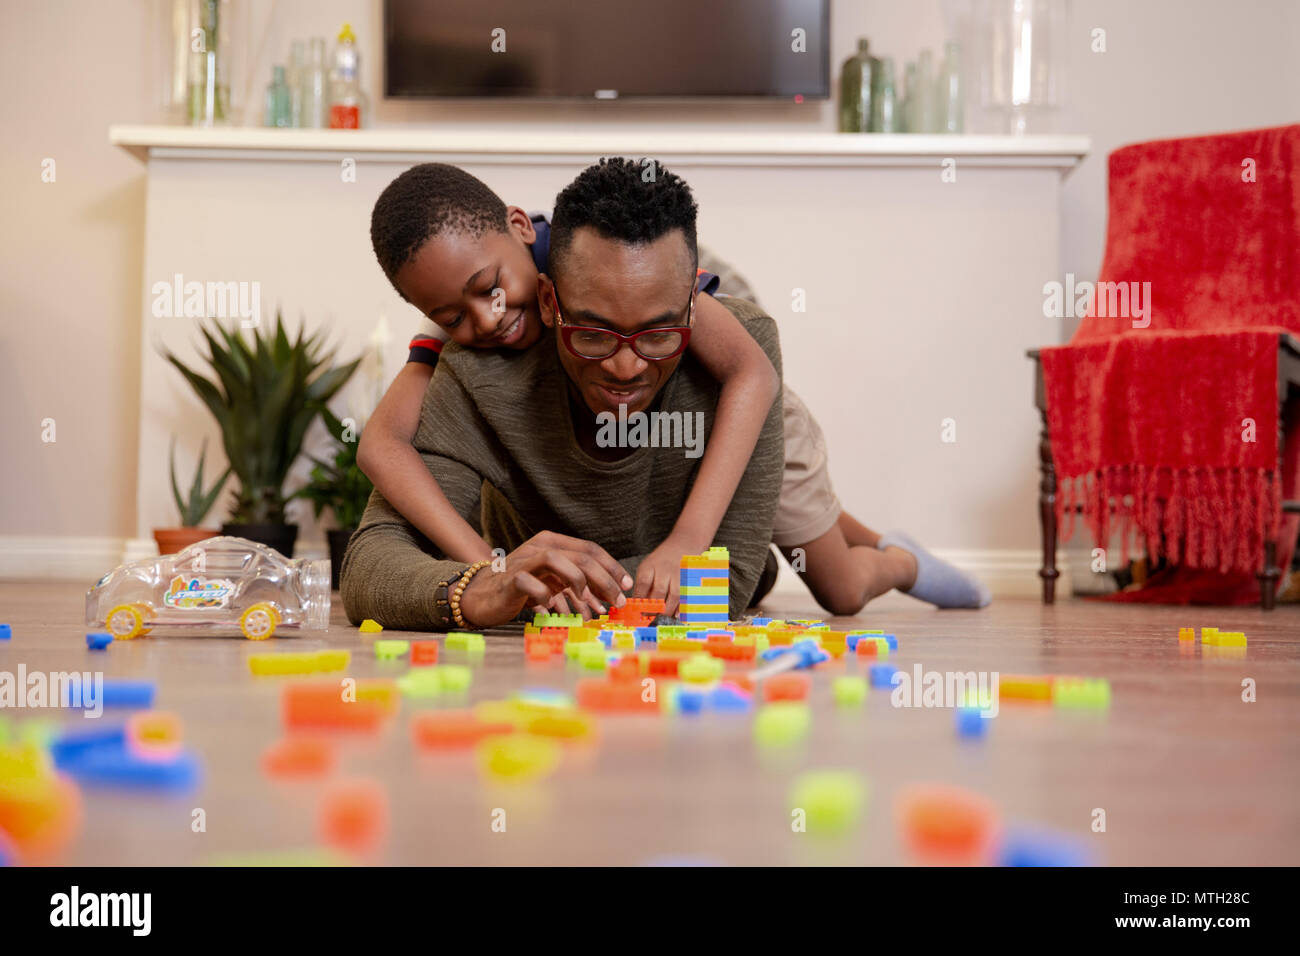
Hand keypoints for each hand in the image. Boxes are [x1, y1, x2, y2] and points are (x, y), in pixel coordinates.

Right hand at [459, 531, 631, 627]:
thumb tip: (608, 602)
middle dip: (604, 579)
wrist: (483, 596)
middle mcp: (539, 547)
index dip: (612, 567)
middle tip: (616, 600)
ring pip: (556, 560)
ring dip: (578, 582)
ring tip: (586, 601)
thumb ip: (579, 589)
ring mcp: (524, 561)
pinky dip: (545, 596)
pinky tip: (551, 608)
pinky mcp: (510, 579)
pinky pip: (531, 584)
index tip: (627, 585)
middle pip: (580, 555)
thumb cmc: (523, 589)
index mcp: (553, 543)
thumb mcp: (555, 584)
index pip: (590, 549)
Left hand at [634, 535, 700, 616]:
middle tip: (647, 621)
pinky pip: (686, 597)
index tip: (636, 614)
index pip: (643, 584)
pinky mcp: (690, 581)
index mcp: (650, 566)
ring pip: (674, 597)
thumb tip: (636, 607)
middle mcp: (665, 570)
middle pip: (659, 592)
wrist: (684, 544)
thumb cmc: (662, 561)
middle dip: (652, 610)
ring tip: (661, 621)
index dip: (639, 601)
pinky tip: (677, 616)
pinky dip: (682, 608)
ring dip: (667, 611)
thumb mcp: (647, 567)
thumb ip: (642, 586)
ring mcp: (679, 575)